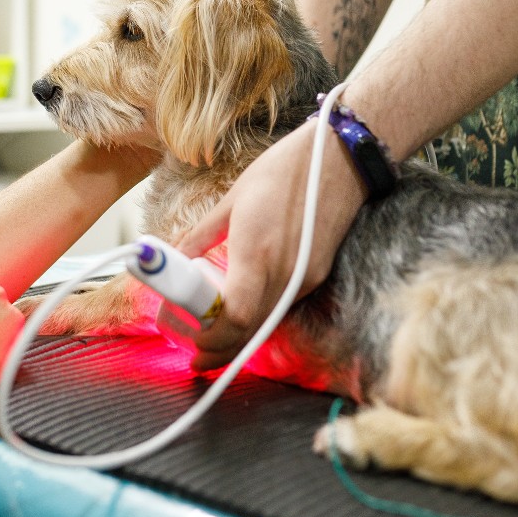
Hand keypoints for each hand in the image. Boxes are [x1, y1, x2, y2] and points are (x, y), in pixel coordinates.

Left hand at [178, 120, 366, 370]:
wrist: (341, 159)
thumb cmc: (285, 170)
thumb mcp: (233, 198)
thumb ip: (202, 234)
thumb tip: (176, 256)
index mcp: (257, 252)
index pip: (236, 316)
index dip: (211, 337)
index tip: (190, 341)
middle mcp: (284, 273)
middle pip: (251, 331)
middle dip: (221, 350)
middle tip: (196, 357)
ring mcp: (305, 278)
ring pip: (268, 324)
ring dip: (240, 340)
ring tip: (212, 341)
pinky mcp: (316, 274)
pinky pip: (282, 307)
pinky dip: (259, 320)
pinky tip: (243, 315)